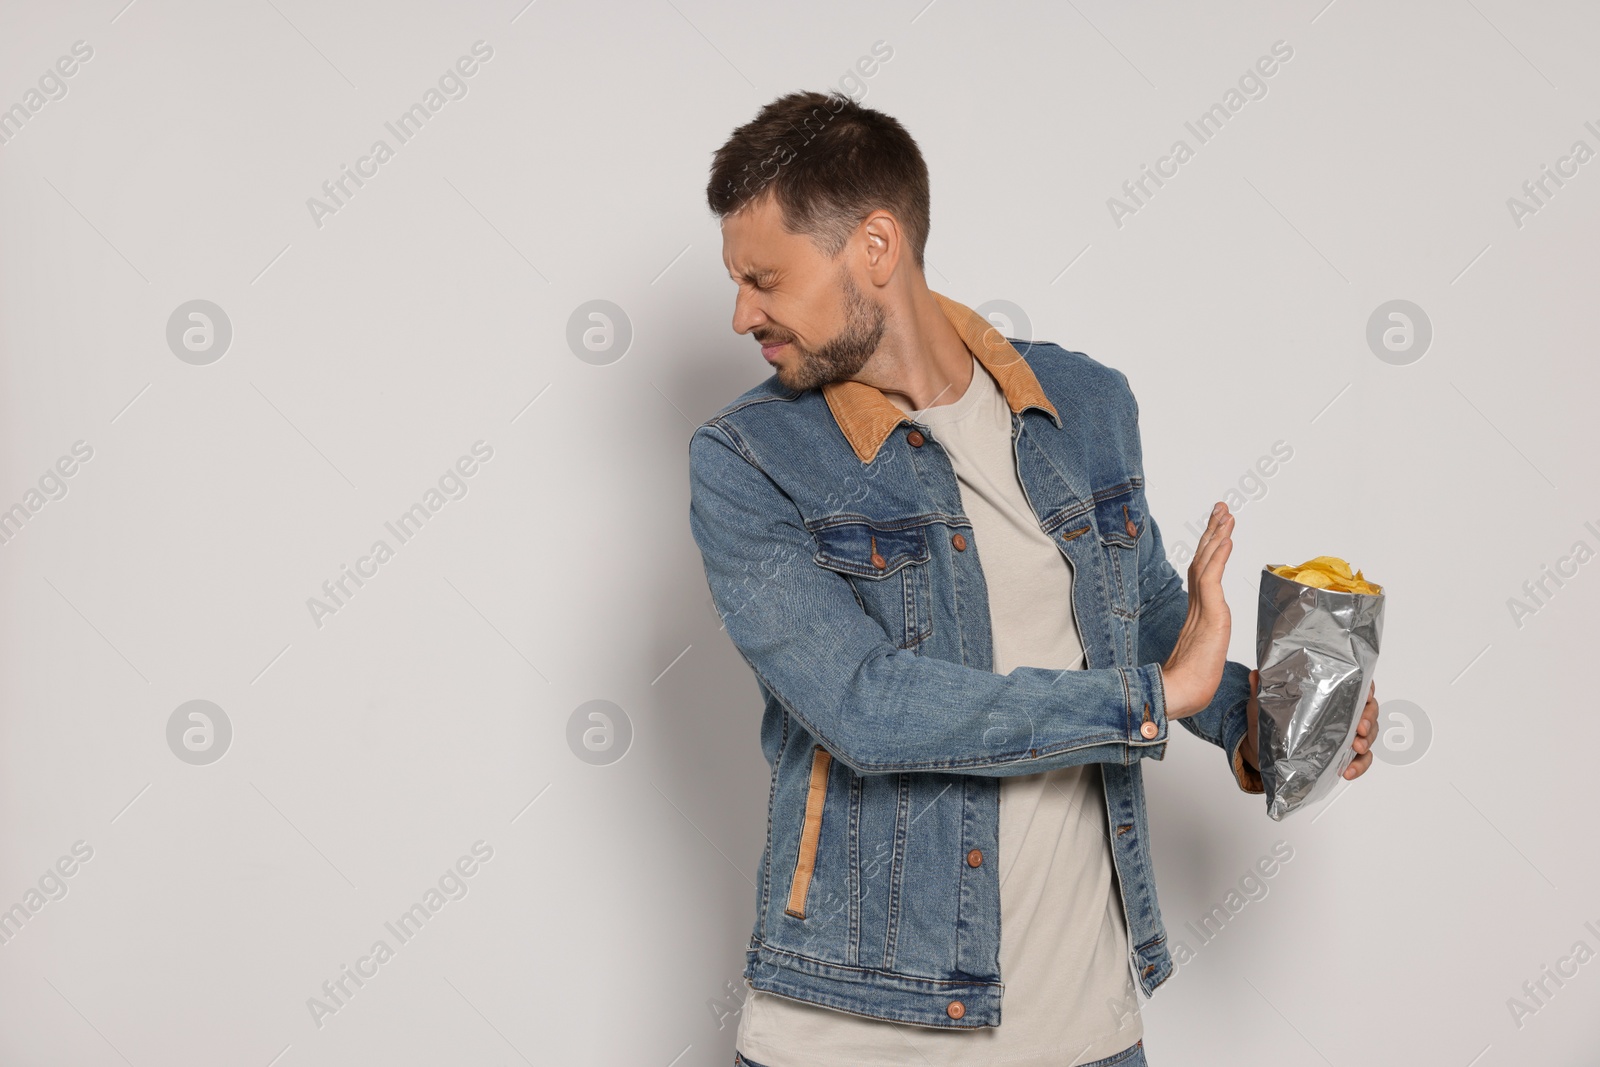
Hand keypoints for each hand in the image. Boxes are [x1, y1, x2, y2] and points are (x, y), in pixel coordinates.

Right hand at [1160, 502, 1234, 718]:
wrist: (1176, 697)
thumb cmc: (1187, 687)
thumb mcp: (1204, 665)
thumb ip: (1206, 657)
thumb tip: (1214, 669)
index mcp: (1196, 614)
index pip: (1203, 574)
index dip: (1210, 551)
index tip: (1218, 530)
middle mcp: (1197, 606)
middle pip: (1203, 560)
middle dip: (1213, 533)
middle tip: (1221, 509)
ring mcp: (1201, 609)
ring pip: (1207, 563)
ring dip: (1218, 536)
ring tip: (1226, 514)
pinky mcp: (1208, 614)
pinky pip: (1212, 577)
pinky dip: (1219, 556)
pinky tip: (1226, 539)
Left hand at [1242, 676, 1378, 779]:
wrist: (1260, 752)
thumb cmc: (1267, 723)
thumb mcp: (1262, 705)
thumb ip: (1260, 690)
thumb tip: (1254, 674)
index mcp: (1328, 693)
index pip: (1356, 684)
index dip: (1366, 688)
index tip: (1366, 694)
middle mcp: (1341, 711)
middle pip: (1369, 709)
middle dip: (1369, 718)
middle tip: (1360, 727)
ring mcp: (1344, 733)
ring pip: (1369, 734)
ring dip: (1367, 741)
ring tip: (1356, 747)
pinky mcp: (1342, 754)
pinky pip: (1361, 759)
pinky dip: (1360, 765)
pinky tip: (1348, 770)